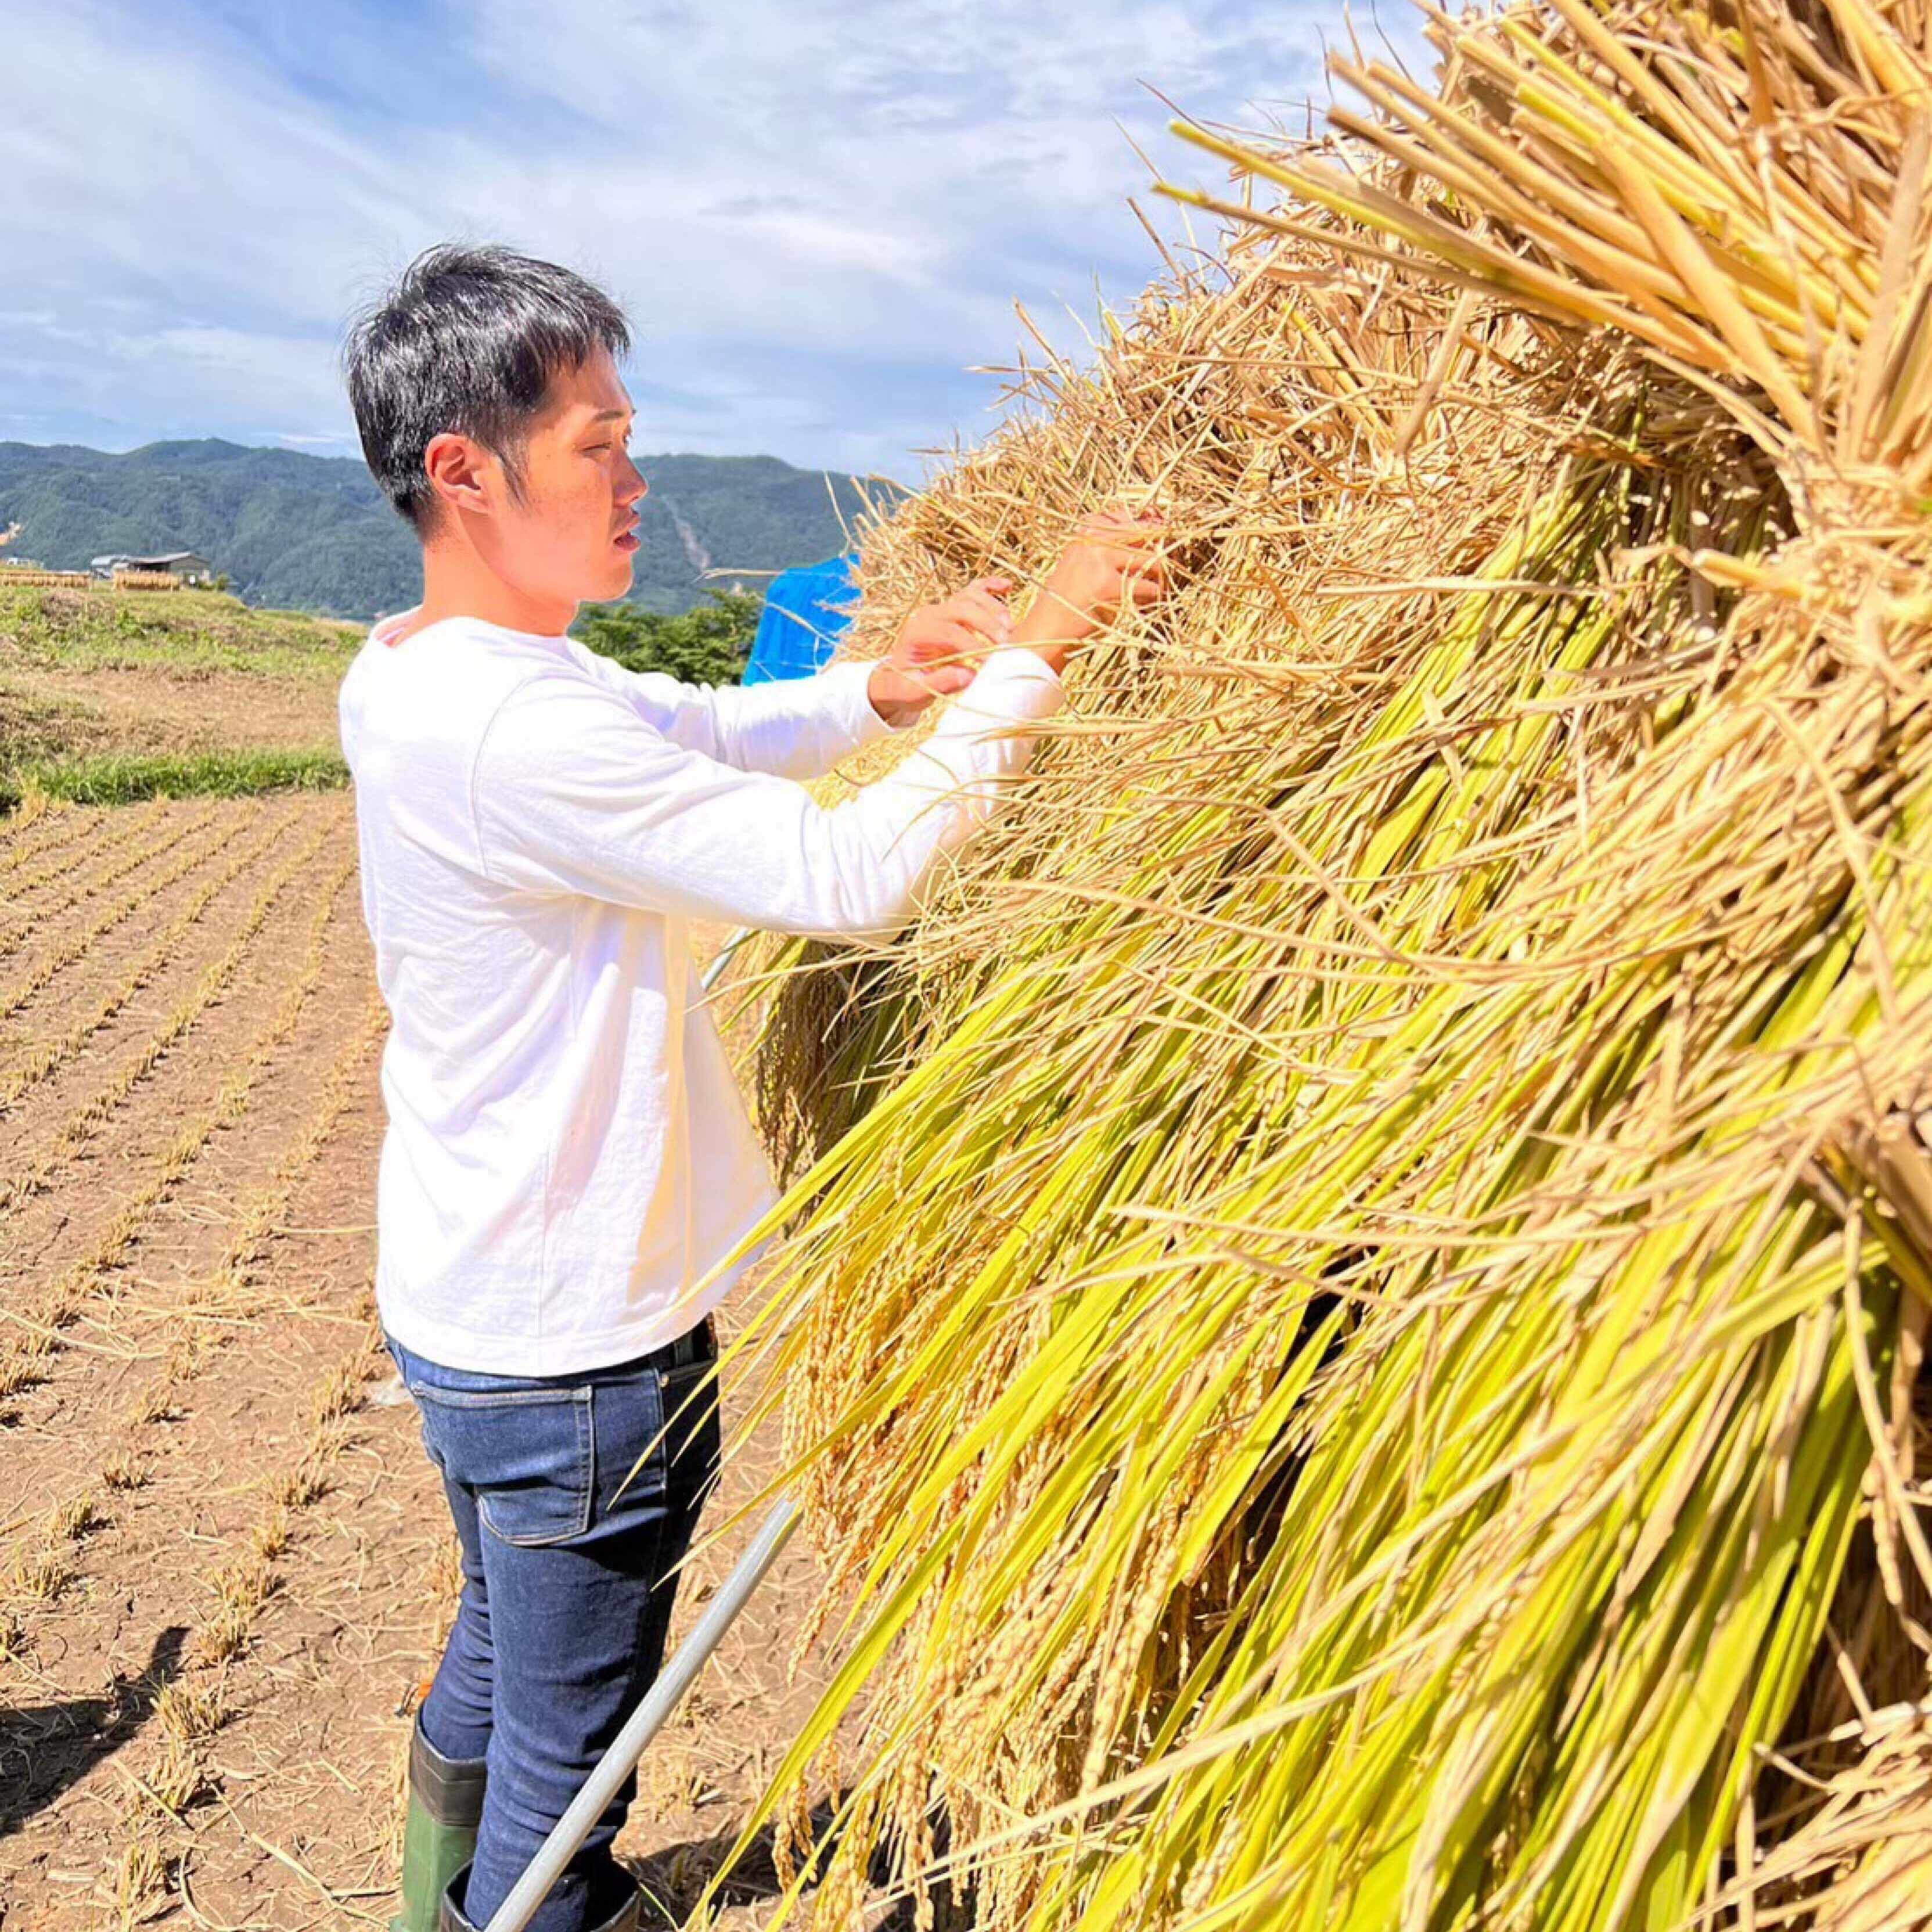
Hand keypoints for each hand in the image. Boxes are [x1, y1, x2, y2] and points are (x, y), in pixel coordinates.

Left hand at [866, 577, 1013, 724]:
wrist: (899, 677)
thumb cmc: (907, 685)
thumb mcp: (914, 693)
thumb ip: (939, 684)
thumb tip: (969, 674)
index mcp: (917, 632)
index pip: (949, 632)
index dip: (973, 645)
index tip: (991, 661)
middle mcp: (930, 614)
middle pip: (963, 609)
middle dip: (988, 625)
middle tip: (1006, 644)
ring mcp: (943, 608)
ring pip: (970, 597)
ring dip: (993, 609)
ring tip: (1010, 628)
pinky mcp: (954, 608)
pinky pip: (973, 590)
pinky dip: (990, 586)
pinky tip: (1008, 586)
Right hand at [1012, 506, 1167, 672]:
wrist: (1046, 629)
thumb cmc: (1070, 599)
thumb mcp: (1086, 561)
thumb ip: (1114, 544)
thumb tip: (1157, 527)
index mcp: (1087, 528)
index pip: (1130, 517)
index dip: (1150, 530)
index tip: (1156, 546)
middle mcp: (1093, 537)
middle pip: (1146, 533)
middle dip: (1162, 552)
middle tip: (1163, 571)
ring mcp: (1100, 559)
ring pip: (1153, 560)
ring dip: (1160, 578)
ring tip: (1157, 590)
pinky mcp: (1108, 584)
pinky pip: (1149, 587)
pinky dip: (1153, 598)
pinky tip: (1144, 605)